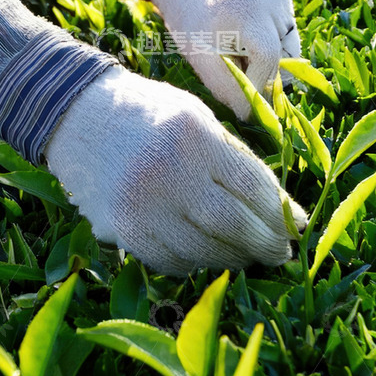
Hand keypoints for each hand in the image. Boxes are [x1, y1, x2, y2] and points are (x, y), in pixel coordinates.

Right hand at [43, 65, 306, 274]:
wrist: (76, 115)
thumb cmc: (147, 113)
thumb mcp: (196, 117)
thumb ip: (232, 158)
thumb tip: (279, 207)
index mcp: (193, 137)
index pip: (251, 186)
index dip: (281, 212)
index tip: (299, 227)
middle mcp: (167, 174)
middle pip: (232, 226)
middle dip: (264, 243)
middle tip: (280, 252)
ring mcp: (140, 206)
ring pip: (203, 250)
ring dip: (233, 257)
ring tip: (247, 255)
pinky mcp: (121, 231)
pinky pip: (170, 261)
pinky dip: (195, 262)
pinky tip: (207, 253)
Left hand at [145, 0, 299, 119]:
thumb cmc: (191, 28)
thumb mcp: (204, 62)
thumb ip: (232, 89)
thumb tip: (257, 116)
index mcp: (244, 6)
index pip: (269, 57)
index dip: (261, 83)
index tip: (249, 100)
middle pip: (286, 54)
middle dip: (267, 73)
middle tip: (240, 70)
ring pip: (291, 44)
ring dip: (272, 58)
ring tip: (242, 48)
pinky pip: (287, 29)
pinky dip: (274, 40)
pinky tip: (250, 32)